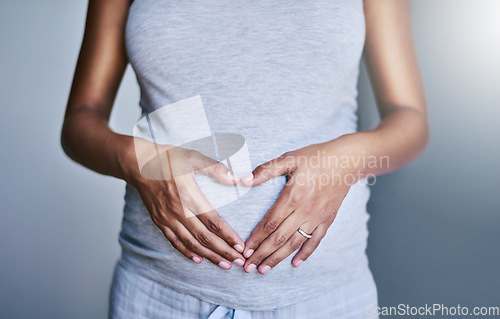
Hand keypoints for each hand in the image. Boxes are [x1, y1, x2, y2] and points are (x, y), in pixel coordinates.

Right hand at [122, 139, 245, 269]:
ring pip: (191, 243)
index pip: (213, 222)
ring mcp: (167, 218)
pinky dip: (187, 252)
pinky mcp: (159, 221)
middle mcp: (178, 211)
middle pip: (204, 238)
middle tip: (239, 261)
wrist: (139, 164)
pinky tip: (198, 259)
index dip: (228, 236)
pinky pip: (175, 241)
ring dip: (209, 256)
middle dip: (223, 251)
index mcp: (189, 196)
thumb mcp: (194, 158)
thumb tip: (236, 179)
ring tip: (224, 264)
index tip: (240, 246)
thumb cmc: (168, 158)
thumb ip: (216, 169)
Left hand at [240, 135, 363, 273]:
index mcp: (293, 196)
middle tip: (248, 267)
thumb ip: (266, 170)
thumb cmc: (315, 157)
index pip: (270, 223)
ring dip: (278, 258)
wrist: (346, 161)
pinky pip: (315, 241)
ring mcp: (317, 217)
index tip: (244, 250)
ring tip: (264, 270)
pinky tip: (295, 263)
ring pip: (295, 243)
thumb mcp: (289, 158)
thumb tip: (244, 180)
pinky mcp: (327, 220)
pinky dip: (305, 254)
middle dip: (262, 254)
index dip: (256, 239)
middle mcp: (305, 211)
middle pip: (279, 238)